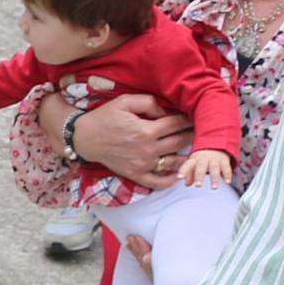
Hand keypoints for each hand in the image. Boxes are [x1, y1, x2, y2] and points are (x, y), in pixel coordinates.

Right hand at [70, 91, 193, 188]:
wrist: (84, 138)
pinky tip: (178, 173)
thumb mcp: (125, 102)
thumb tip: (167, 112)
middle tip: (199, 131)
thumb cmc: (104, 117)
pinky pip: (158, 182)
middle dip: (192, 134)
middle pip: (180, 142)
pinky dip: (171, 179)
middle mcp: (147, 149)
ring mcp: (143, 164)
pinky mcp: (136, 174)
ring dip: (188, 156)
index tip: (194, 117)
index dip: (187, 119)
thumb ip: (149, 103)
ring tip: (194, 150)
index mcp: (146, 130)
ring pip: (175, 162)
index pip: (176, 124)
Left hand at [175, 145, 237, 188]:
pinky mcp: (224, 161)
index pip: (187, 165)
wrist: (215, 145)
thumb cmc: (201, 159)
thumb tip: (186, 184)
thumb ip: (190, 175)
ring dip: (214, 178)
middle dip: (199, 176)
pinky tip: (227, 182)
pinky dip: (227, 175)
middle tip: (198, 186)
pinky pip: (226, 168)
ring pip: (214, 169)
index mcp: (194, 160)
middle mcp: (204, 159)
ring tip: (214, 188)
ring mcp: (214, 160)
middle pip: (201, 167)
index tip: (179, 178)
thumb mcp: (194, 164)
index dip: (183, 171)